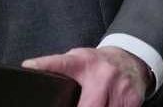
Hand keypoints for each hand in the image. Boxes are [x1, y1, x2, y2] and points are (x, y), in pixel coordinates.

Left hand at [23, 46, 148, 106]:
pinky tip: (108, 105)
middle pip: (87, 106)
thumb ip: (60, 68)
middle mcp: (102, 74)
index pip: (61, 64)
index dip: (44, 65)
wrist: (130, 59)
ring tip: (94, 103)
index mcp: (83, 62)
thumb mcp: (78, 60)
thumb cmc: (97, 63)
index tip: (30, 67)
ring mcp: (119, 87)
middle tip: (77, 105)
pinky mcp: (132, 99)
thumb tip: (32, 72)